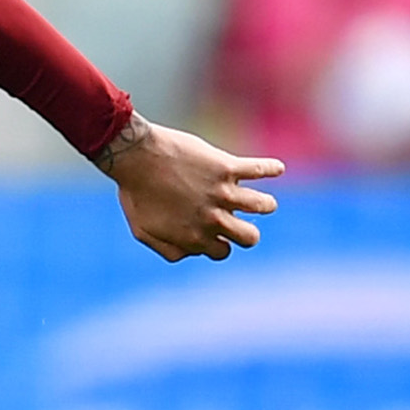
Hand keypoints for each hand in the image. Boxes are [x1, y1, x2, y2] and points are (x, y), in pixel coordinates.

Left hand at [98, 114, 282, 261]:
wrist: (134, 155)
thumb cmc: (135, 192)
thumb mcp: (143, 230)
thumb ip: (169, 249)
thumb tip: (193, 253)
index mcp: (195, 237)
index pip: (223, 251)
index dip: (219, 242)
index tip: (213, 231)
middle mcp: (213, 219)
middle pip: (250, 237)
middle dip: (248, 232)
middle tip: (239, 220)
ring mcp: (222, 193)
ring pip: (264, 206)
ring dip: (264, 204)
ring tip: (258, 200)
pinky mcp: (227, 167)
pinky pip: (260, 168)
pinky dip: (272, 168)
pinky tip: (276, 169)